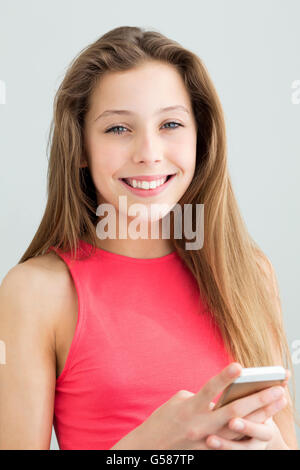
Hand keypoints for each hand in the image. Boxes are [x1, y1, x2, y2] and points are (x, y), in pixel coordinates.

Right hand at [110, 363, 288, 449]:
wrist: (150, 449)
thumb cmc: (163, 420)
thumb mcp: (178, 402)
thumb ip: (200, 396)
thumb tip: (220, 396)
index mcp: (190, 408)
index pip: (210, 389)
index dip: (225, 377)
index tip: (241, 366)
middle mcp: (200, 425)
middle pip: (234, 411)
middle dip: (258, 400)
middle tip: (278, 389)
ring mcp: (207, 442)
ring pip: (240, 429)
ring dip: (261, 416)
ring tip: (278, 404)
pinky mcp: (210, 453)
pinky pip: (234, 442)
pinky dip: (250, 433)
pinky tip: (265, 425)